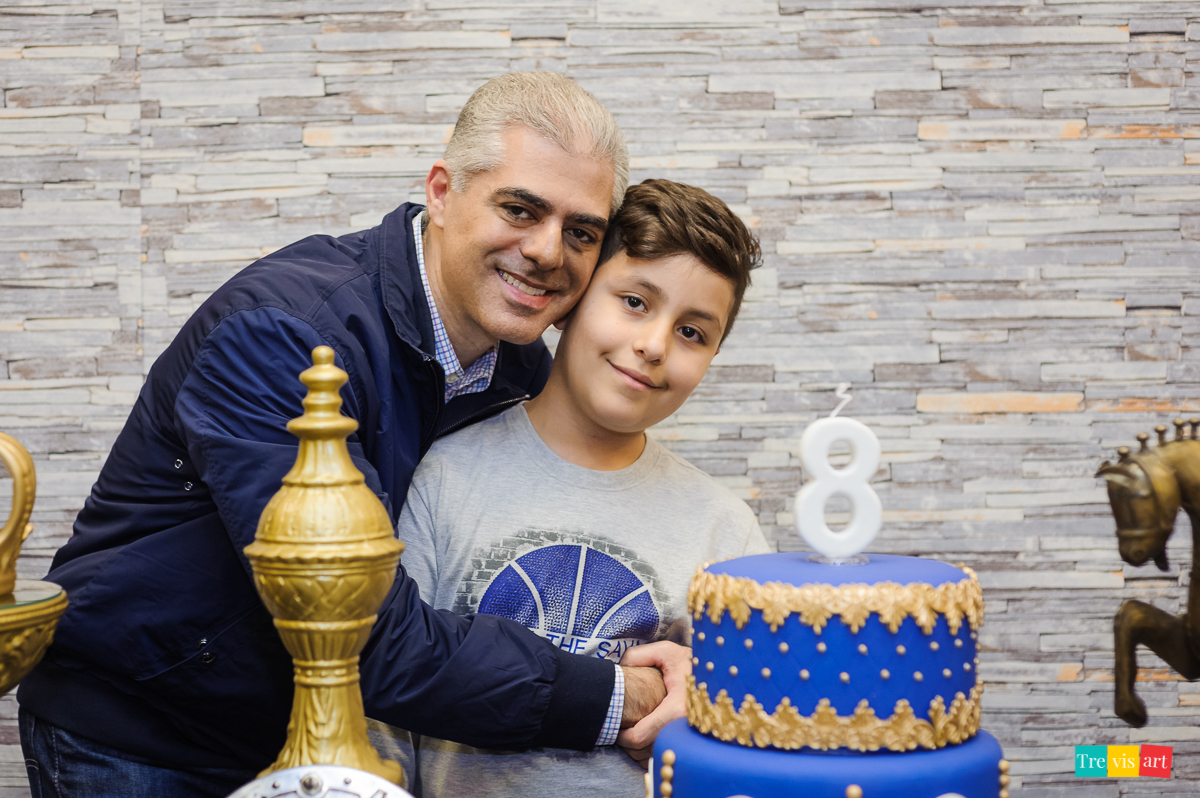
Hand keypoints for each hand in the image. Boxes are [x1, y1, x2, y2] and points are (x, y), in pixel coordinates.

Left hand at [616, 641, 692, 766]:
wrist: (721, 674)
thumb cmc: (691, 662)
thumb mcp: (665, 651)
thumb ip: (638, 656)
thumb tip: (620, 667)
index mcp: (677, 708)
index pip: (640, 736)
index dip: (623, 736)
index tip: (616, 729)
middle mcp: (687, 728)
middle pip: (648, 750)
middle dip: (631, 746)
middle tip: (622, 733)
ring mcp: (693, 738)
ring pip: (659, 756)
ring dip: (644, 750)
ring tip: (635, 735)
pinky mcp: (697, 743)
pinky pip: (671, 755)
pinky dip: (658, 751)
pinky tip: (652, 738)